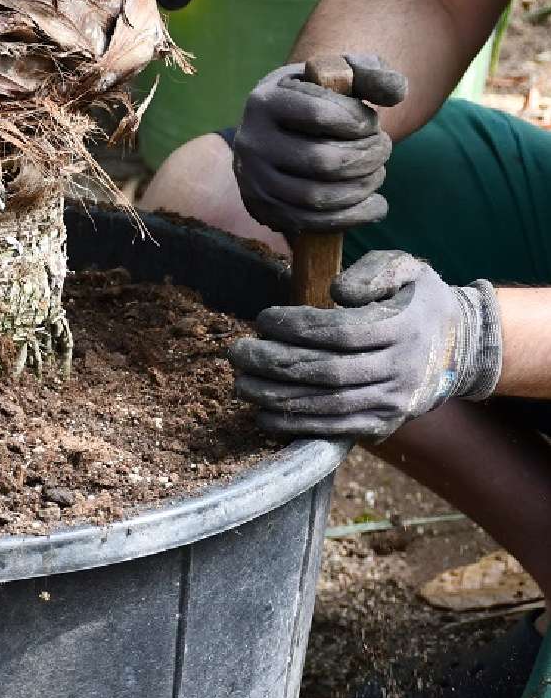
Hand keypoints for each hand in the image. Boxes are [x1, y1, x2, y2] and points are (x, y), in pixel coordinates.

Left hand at [230, 251, 502, 441]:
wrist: (460, 346)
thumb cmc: (419, 300)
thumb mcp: (408, 267)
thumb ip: (374, 270)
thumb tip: (337, 291)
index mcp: (403, 328)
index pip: (341, 332)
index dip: (297, 328)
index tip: (264, 319)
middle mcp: (399, 369)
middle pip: (327, 372)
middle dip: (275, 364)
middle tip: (237, 352)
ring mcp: (392, 402)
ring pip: (328, 405)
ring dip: (278, 397)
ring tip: (242, 383)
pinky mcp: (383, 425)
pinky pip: (335, 430)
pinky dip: (296, 426)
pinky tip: (264, 415)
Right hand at [232, 54, 407, 235]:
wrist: (275, 130)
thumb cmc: (314, 97)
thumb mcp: (337, 72)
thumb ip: (370, 73)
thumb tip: (396, 94)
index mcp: (266, 101)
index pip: (318, 114)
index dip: (358, 122)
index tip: (371, 123)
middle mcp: (252, 142)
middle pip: (321, 161)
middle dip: (366, 157)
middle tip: (383, 148)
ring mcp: (254, 181)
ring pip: (318, 197)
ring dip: (362, 188)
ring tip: (378, 173)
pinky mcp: (264, 210)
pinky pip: (313, 223)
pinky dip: (353, 217)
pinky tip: (376, 205)